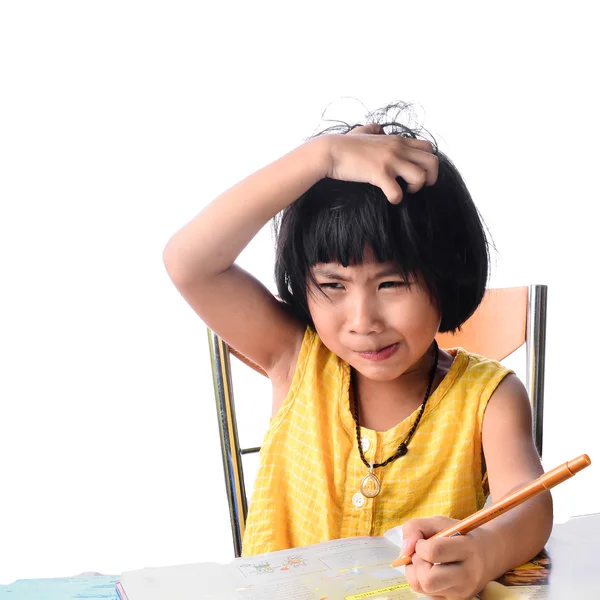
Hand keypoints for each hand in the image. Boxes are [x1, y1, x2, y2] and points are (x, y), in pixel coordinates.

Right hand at [323, 123, 437, 203]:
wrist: (329, 151)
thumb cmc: (343, 144)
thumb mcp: (362, 131)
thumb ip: (373, 129)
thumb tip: (376, 128)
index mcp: (397, 140)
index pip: (428, 148)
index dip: (427, 163)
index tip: (416, 173)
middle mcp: (398, 148)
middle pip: (433, 162)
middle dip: (430, 178)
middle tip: (415, 186)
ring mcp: (390, 161)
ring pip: (421, 177)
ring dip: (414, 188)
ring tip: (403, 191)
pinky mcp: (379, 174)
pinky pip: (397, 192)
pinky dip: (396, 199)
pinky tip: (389, 198)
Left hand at [401, 516, 490, 599]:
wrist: (488, 554)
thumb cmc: (459, 534)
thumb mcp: (439, 522)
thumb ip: (416, 527)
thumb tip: (404, 550)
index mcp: (467, 549)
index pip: (433, 552)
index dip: (420, 545)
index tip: (423, 542)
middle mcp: (468, 575)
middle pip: (428, 580)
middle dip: (417, 564)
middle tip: (421, 555)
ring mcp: (463, 592)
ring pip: (425, 589)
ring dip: (416, 573)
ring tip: (425, 562)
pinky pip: (429, 595)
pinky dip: (423, 583)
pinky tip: (431, 572)